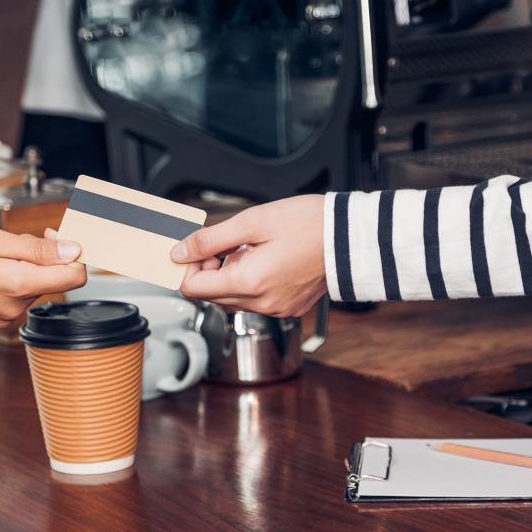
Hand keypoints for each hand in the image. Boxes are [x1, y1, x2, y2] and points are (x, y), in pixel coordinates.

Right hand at [0, 227, 86, 331]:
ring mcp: (2, 320)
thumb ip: (35, 249)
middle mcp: (14, 310)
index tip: (55, 238)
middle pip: (51, 279)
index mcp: (17, 287)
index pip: (75, 276)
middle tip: (9, 241)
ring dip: (21, 268)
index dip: (72, 252)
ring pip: (31, 287)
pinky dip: (7, 282)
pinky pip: (13, 298)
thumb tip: (73, 251)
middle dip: (39, 256)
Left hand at [171, 195, 325, 317]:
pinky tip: (268, 261)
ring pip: (233, 299)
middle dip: (211, 270)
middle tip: (229, 243)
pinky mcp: (288, 308)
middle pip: (211, 296)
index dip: (190, 266)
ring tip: (253, 250)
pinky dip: (252, 283)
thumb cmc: (309, 224)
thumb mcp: (252, 222)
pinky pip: (256, 301)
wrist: (351, 238)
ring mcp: (277, 309)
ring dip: (232, 276)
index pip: (193, 289)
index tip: (200, 248)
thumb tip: (180, 252)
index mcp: (250, 283)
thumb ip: (210, 239)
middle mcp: (262, 304)